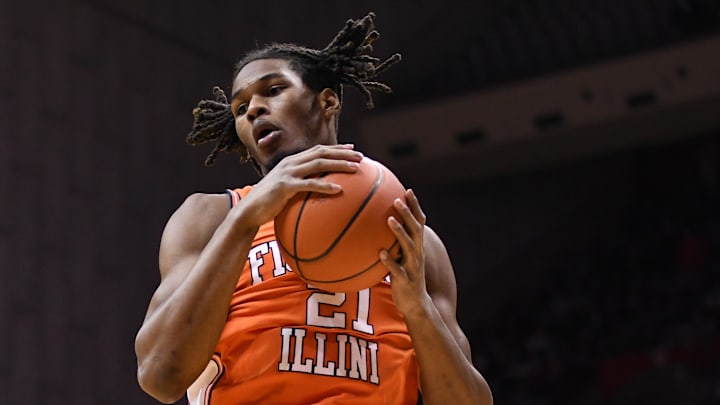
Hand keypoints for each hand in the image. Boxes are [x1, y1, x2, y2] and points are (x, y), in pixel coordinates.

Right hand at [239, 144, 362, 226]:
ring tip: (355, 168)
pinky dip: (325, 185)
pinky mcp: (285, 186)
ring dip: (339, 164)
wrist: (249, 211)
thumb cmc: (269, 204)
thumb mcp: (285, 191)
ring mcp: (287, 173)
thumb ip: (300, 186)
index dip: (336, 148)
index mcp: (292, 162)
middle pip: (321, 152)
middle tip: (361, 156)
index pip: (318, 149)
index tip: (353, 148)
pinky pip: (309, 184)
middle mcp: (290, 163)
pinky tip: (338, 190)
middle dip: (343, 152)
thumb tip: (318, 193)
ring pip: (318, 164)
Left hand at [379, 189, 431, 315]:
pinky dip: (389, 261)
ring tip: (389, 220)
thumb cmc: (405, 278)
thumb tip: (378, 228)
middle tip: (397, 199)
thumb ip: (394, 244)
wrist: (415, 305)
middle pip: (415, 229)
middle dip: (407, 213)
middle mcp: (417, 254)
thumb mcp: (402, 258)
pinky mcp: (405, 280)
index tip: (408, 190)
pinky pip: (396, 269)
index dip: (415, 207)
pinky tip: (379, 253)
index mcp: (417, 247)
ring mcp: (412, 267)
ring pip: (408, 246)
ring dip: (399, 232)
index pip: (419, 222)